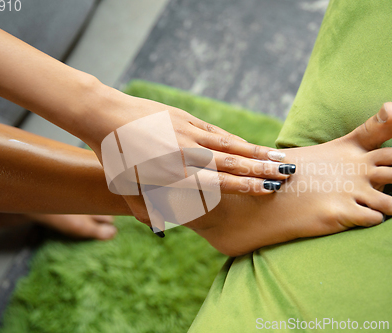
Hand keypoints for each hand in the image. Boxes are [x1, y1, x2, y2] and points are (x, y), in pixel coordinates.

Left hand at [85, 86, 294, 195]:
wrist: (103, 115)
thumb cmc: (113, 157)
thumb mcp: (125, 189)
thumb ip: (145, 211)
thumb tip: (162, 231)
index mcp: (173, 175)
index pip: (218, 183)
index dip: (246, 186)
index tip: (268, 190)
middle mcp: (185, 154)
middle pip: (231, 164)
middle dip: (262, 171)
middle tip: (288, 176)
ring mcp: (187, 134)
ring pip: (229, 145)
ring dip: (256, 153)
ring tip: (281, 159)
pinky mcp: (185, 119)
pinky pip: (216, 131)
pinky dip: (236, 139)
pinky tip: (250, 144)